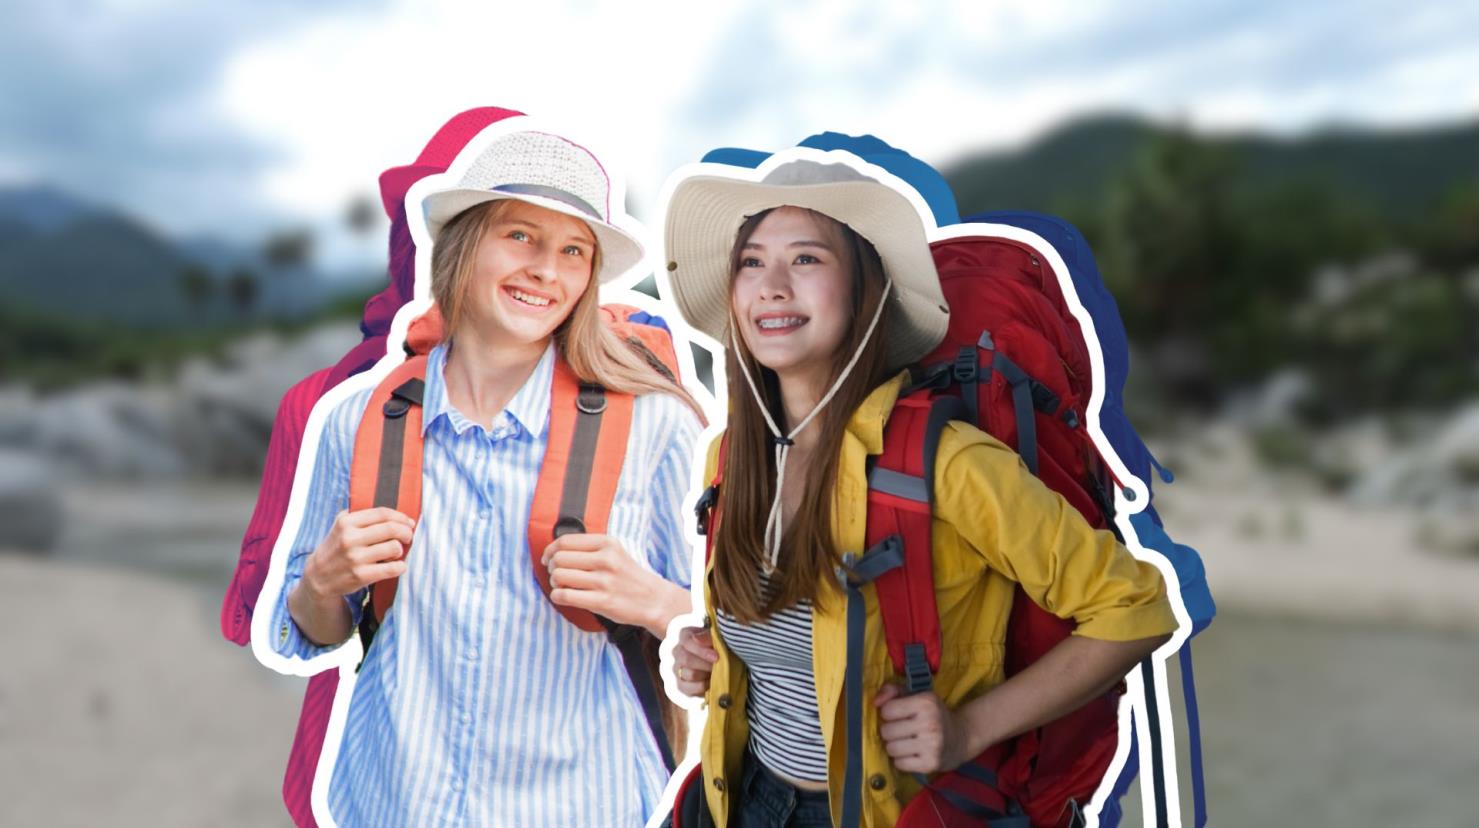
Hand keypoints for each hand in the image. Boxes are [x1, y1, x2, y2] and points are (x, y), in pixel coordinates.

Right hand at [302, 507, 414, 599]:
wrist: (318, 577)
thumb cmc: (336, 547)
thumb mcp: (341, 526)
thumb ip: (362, 515)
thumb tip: (395, 514)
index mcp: (346, 522)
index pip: (382, 514)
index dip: (401, 517)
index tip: (409, 522)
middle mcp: (350, 538)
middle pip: (392, 529)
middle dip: (406, 532)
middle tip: (408, 537)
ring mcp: (355, 558)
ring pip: (394, 547)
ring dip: (400, 550)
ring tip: (394, 553)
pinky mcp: (360, 576)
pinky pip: (393, 568)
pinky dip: (400, 567)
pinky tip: (397, 566)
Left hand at [541, 533, 686, 634]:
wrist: (653, 600)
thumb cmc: (629, 577)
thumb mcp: (615, 552)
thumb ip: (589, 548)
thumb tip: (555, 550)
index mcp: (607, 544)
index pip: (566, 541)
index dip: (550, 550)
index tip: (548, 558)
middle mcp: (606, 560)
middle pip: (559, 558)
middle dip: (552, 567)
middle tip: (557, 574)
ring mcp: (604, 581)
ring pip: (559, 577)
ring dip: (554, 583)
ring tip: (562, 586)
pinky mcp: (602, 601)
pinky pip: (565, 596)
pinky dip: (557, 597)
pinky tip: (563, 597)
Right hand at [671, 625, 717, 696]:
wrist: (717, 660)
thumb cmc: (717, 646)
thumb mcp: (716, 637)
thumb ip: (707, 636)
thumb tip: (697, 638)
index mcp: (685, 635)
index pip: (688, 642)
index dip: (702, 651)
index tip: (716, 657)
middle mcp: (677, 651)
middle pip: (686, 659)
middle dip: (706, 664)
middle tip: (718, 667)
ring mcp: (677, 669)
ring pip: (690, 674)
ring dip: (706, 675)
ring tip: (716, 673)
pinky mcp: (680, 685)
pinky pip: (688, 688)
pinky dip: (702, 687)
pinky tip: (710, 682)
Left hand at [875, 684, 971, 774]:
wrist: (961, 738)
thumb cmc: (933, 715)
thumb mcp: (917, 695)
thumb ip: (893, 691)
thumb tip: (875, 701)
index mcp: (926, 703)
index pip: (887, 710)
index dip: (889, 713)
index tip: (900, 715)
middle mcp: (930, 723)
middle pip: (886, 731)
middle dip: (891, 732)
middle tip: (903, 731)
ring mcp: (931, 745)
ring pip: (891, 749)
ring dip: (895, 747)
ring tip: (907, 742)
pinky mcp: (931, 764)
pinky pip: (899, 764)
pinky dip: (902, 760)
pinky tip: (913, 754)